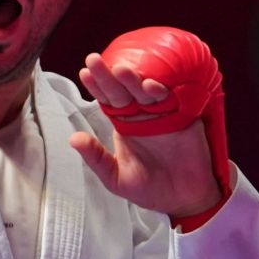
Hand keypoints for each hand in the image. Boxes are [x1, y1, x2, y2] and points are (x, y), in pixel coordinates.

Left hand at [71, 53, 222, 218]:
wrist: (185, 199)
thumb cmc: (151, 189)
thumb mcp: (117, 178)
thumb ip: (96, 159)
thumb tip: (73, 139)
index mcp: (123, 124)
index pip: (106, 100)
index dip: (96, 87)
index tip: (85, 73)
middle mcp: (141, 114)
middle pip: (121, 90)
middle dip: (108, 75)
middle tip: (95, 59)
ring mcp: (162, 113)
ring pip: (144, 91)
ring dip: (132, 80)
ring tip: (120, 70)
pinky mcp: (182, 117)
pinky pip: (172, 100)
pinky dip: (161, 92)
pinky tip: (150, 86)